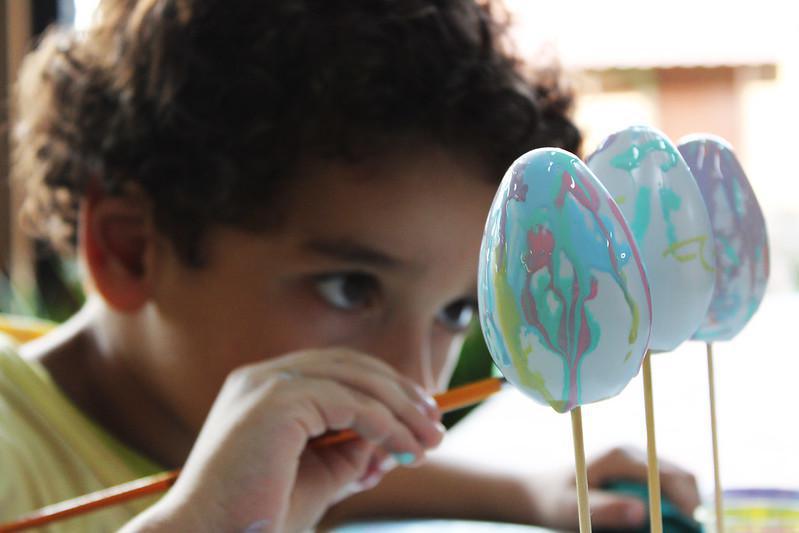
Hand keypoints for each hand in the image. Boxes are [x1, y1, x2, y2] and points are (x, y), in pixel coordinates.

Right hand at [122, 349, 444, 531]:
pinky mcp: (277, 399)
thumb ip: (349, 453)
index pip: (336, 369)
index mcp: (263, 387)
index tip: (418, 415)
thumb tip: (392, 441)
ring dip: (401, 409)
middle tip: (434, 425)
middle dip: (399, 393)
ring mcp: (266, 383)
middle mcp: (261, 376)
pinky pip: (351, 403)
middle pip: (351, 365)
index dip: (383, 387)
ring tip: (430, 441)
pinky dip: (386, 424)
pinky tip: (405, 449)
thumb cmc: (255, 519)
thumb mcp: (316, 479)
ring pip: (356, 379)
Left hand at [532, 446, 699, 530]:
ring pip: (679, 482)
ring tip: (684, 529)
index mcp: (620, 457)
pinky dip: (676, 506)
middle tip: (695, 531)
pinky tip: (668, 524)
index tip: (696, 527)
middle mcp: (633, 454)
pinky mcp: (639, 474)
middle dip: (693, 504)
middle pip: (681, 476)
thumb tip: (642, 512)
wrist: (542, 493)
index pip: (667, 475)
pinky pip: (668, 489)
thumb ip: (605, 510)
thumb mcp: (574, 510)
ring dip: (687, 505)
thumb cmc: (555, 501)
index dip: (688, 502)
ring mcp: (638, 462)